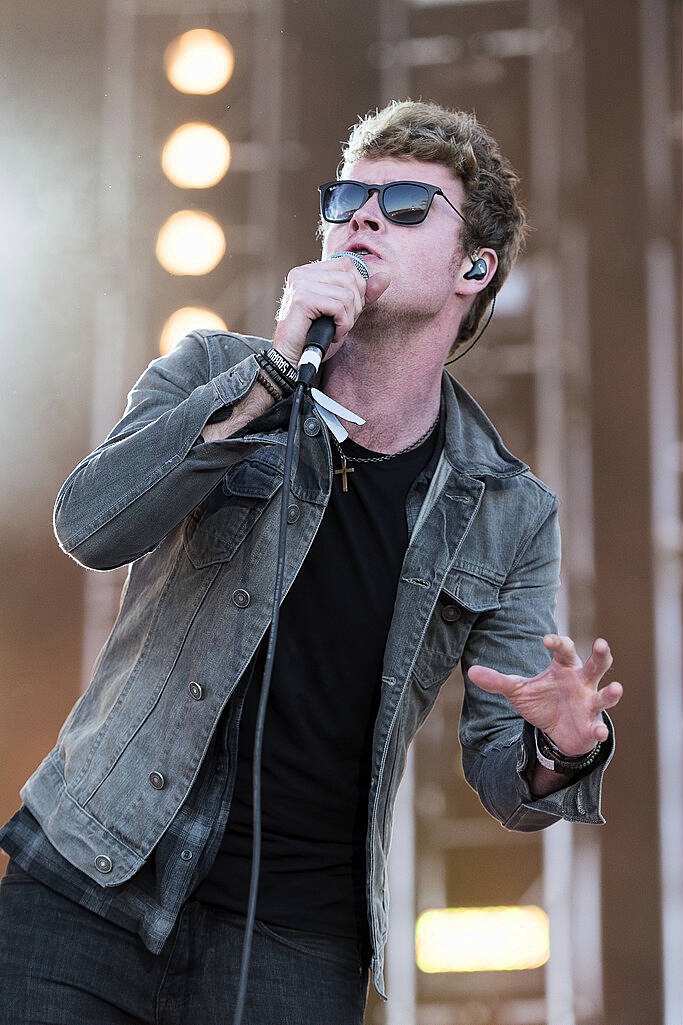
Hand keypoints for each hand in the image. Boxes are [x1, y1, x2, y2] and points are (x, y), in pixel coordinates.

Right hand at [272, 255, 389, 364]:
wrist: (293, 360)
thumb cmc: (316, 338)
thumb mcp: (345, 313)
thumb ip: (364, 295)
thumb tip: (386, 276)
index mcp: (309, 272)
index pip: (347, 264)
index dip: (357, 288)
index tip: (347, 311)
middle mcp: (302, 273)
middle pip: (350, 277)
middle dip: (355, 305)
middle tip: (343, 324)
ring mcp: (300, 284)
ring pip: (347, 294)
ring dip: (349, 318)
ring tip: (337, 330)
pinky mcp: (302, 299)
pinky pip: (338, 307)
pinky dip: (343, 325)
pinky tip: (333, 334)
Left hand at [467, 634, 622, 755]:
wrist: (558, 733)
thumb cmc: (542, 703)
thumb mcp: (518, 691)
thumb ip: (497, 681)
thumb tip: (470, 672)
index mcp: (564, 668)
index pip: (565, 649)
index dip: (557, 642)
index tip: (546, 639)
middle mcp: (582, 682)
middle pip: (596, 665)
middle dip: (601, 655)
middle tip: (602, 643)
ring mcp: (591, 704)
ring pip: (606, 695)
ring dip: (612, 693)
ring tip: (617, 688)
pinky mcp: (593, 725)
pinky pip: (599, 727)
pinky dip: (600, 730)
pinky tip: (598, 732)